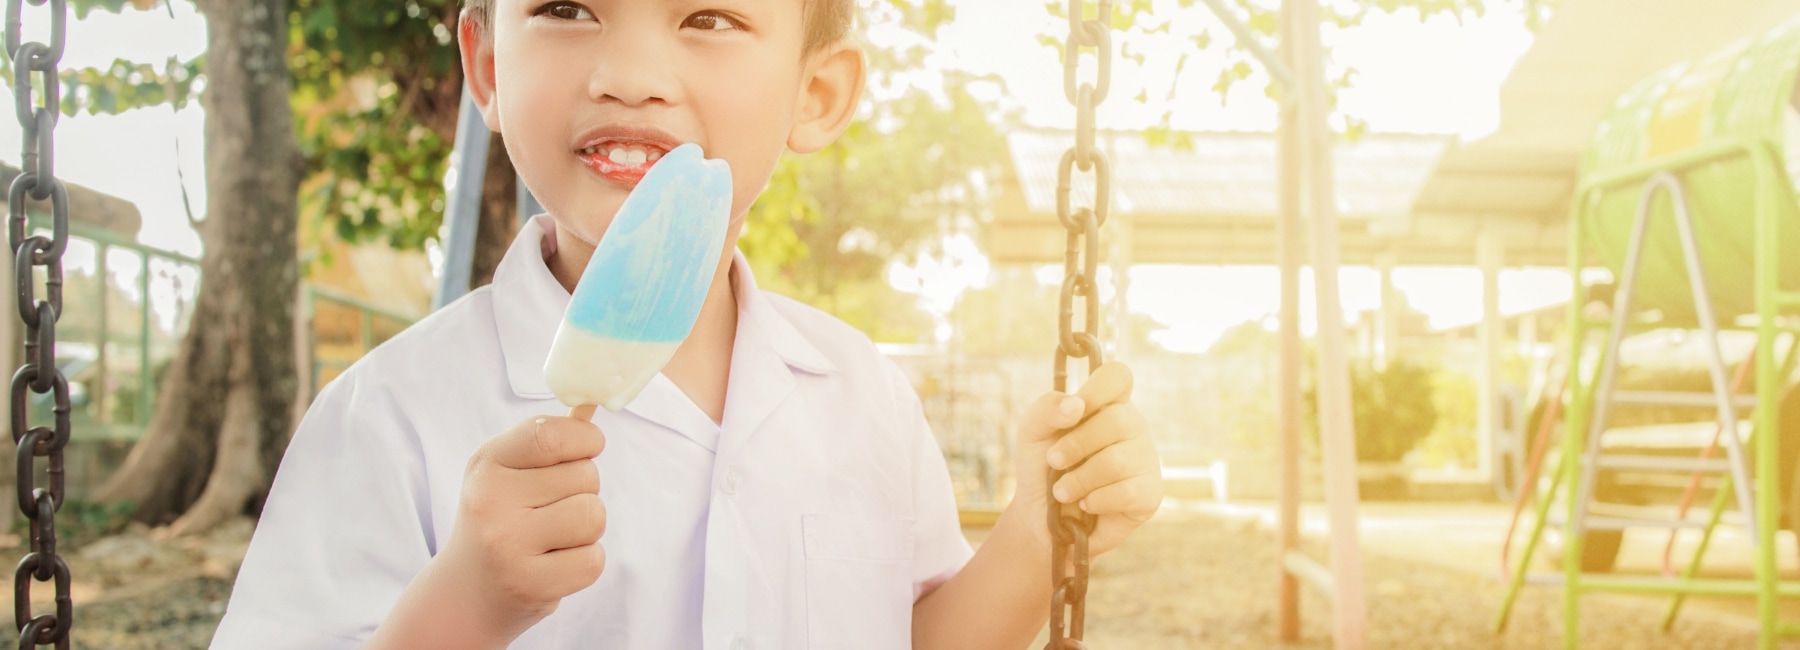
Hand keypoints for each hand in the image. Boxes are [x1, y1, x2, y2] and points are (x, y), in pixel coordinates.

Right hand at [434, 412, 607, 640]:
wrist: (465, 592)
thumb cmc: (499, 520)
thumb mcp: (508, 471)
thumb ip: (549, 439)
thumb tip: (590, 406)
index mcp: (486, 463)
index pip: (550, 435)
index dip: (585, 439)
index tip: (588, 448)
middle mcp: (490, 501)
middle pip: (586, 476)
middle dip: (584, 489)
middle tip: (551, 509)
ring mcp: (507, 545)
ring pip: (593, 516)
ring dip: (587, 527)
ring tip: (554, 536)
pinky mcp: (528, 584)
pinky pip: (593, 559)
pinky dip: (585, 562)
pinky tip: (554, 564)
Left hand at [1005, 362, 1160, 558]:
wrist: (1043, 518)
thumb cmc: (1042, 468)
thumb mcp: (1032, 432)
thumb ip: (1046, 409)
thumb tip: (1076, 406)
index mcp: (1107, 404)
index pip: (1118, 377)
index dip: (1096, 389)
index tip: (1073, 412)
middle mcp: (1132, 427)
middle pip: (1118, 419)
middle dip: (1077, 444)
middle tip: (1054, 461)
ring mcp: (1145, 460)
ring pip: (1118, 461)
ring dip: (1079, 479)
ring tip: (1063, 491)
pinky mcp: (1149, 494)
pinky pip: (1126, 492)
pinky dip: (1095, 501)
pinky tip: (1086, 504)